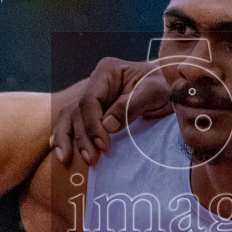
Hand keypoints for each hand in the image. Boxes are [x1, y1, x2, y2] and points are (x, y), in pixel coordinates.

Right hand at [51, 57, 170, 165]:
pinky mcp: (93, 113)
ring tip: (65, 160)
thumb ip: (131, 106)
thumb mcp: (155, 93)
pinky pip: (72, 124)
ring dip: (65, 139)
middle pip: (77, 111)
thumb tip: (107, 126)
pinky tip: (61, 151)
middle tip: (91, 159)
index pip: (90, 99)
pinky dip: (65, 137)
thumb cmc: (165, 87)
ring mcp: (92, 98)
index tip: (103, 146)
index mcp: (107, 71)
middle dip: (82, 137)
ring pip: (68, 117)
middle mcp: (95, 83)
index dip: (93, 125)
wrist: (170, 91)